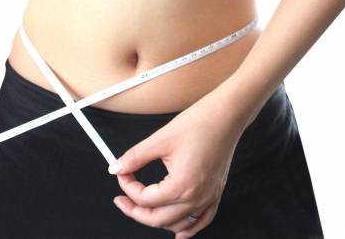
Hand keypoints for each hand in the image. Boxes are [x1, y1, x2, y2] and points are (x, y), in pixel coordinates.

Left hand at [108, 92, 247, 238]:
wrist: (227, 116)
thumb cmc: (200, 123)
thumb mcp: (160, 139)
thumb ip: (135, 157)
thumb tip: (117, 168)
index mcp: (182, 185)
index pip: (145, 199)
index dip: (127, 187)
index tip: (122, 175)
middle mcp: (197, 197)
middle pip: (158, 219)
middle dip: (135, 210)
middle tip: (122, 199)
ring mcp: (209, 197)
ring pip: (178, 225)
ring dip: (157, 220)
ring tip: (143, 208)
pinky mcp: (215, 193)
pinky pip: (201, 221)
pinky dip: (187, 228)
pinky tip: (178, 230)